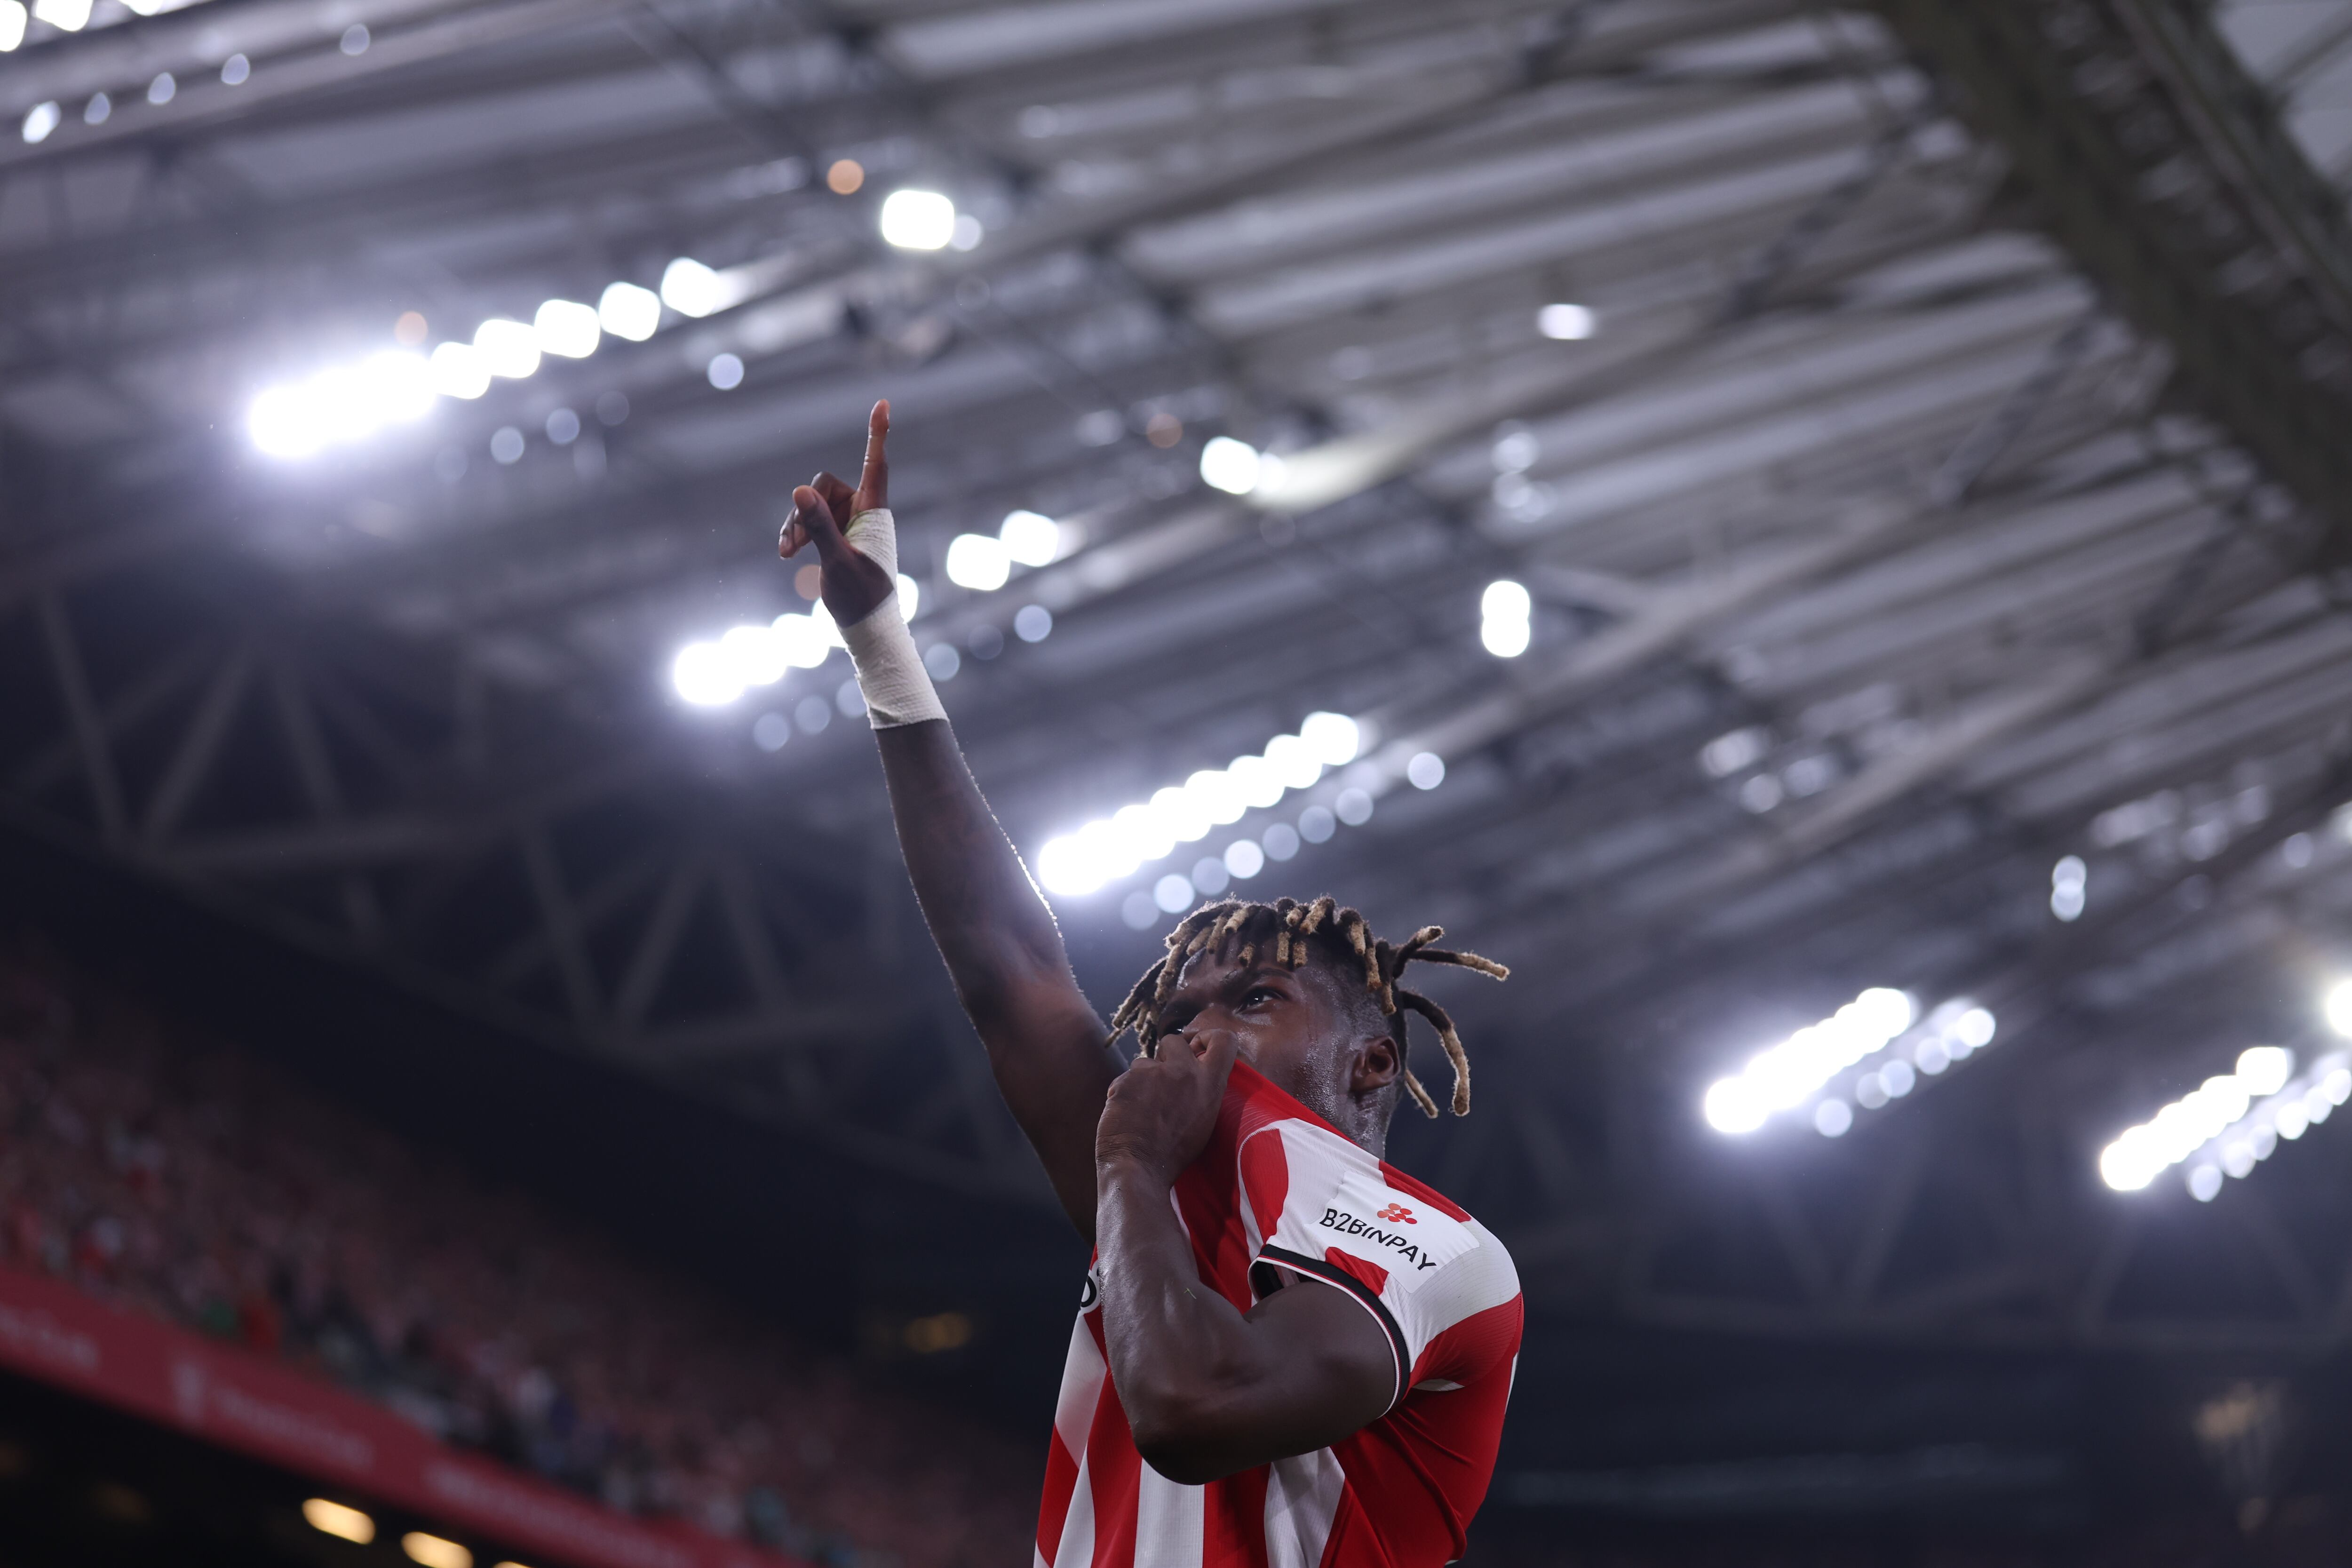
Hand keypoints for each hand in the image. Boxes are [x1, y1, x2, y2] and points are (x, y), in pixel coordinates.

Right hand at [778, 399, 896, 626]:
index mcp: (874, 513)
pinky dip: (797, 535)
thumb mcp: (837, 561)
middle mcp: (862, 512)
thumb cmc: (862, 598)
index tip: (884, 403)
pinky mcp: (835, 537)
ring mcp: (847, 524)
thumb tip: (799, 491)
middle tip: (794, 545)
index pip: (876, 464)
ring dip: (796, 526)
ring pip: (812, 505)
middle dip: (805, 510)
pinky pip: (809, 522)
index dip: (878, 433)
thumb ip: (819, 526)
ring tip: (788, 554)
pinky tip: (788, 556)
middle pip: (825, 486)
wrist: (866, 628)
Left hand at [1096, 1028, 1237, 1185]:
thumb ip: (1202, 1091)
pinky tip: (1125, 1115)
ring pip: (1145, 1062)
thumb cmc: (1173, 1153)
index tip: (1197, 1047)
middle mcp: (1184, 1072)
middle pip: (1174, 1041)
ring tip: (1141, 1109)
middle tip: (1161, 1081)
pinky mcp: (1128, 1079)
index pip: (1224, 1039)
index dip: (1207, 1037)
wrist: (1138, 1168)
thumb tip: (1195, 1074)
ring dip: (1142, 1080)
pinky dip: (1123, 1093)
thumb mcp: (1204, 1121)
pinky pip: (1125, 1079)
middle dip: (1165, 1056)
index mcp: (1210, 1084)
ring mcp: (1154, 1073)